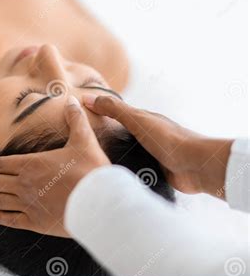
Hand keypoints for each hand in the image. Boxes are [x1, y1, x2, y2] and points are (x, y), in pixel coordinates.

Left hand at [0, 96, 110, 236]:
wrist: (99, 203)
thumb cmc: (91, 171)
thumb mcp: (84, 141)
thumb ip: (76, 120)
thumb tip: (74, 100)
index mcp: (32, 164)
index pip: (3, 163)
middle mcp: (24, 184)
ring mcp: (28, 204)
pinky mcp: (35, 222)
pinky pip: (10, 220)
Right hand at [83, 94, 232, 196]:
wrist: (196, 167)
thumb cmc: (168, 140)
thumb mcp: (138, 120)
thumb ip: (114, 109)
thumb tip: (87, 98)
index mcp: (143, 121)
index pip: (116, 115)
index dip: (99, 115)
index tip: (79, 119)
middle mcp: (146, 137)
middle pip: (119, 136)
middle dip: (102, 140)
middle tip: (80, 147)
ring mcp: (150, 155)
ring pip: (125, 154)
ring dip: (112, 158)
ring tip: (90, 165)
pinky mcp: (153, 172)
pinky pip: (132, 171)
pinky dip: (122, 172)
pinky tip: (109, 177)